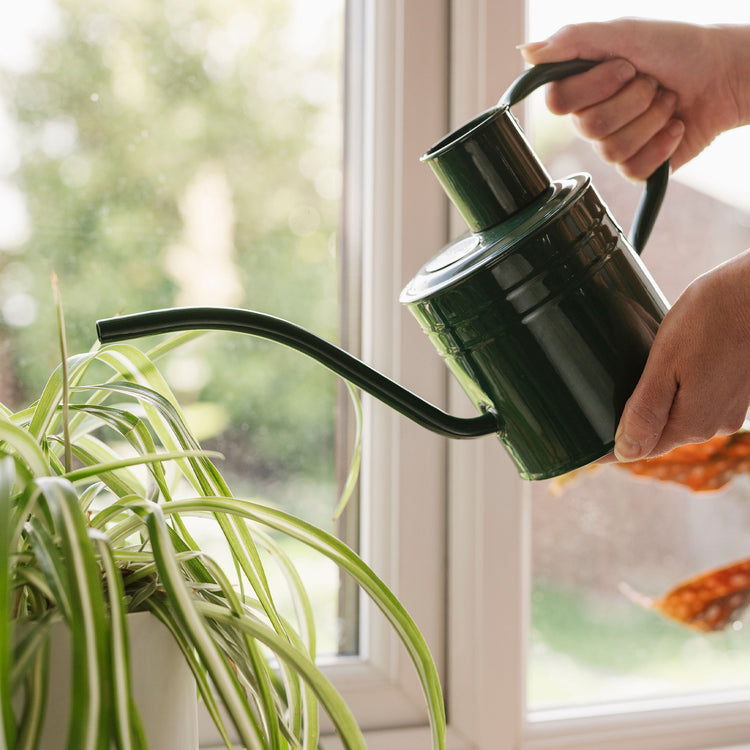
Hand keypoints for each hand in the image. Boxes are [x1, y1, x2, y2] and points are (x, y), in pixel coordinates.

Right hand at [519, 19, 749, 178]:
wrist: (726, 74)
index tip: (625, 66)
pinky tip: (675, 126)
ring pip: (612, 150)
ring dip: (650, 118)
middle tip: (652, 82)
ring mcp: (613, 145)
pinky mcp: (637, 167)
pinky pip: (632, 169)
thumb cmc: (678, 48)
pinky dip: (661, 144)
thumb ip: (572, 40)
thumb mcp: (623, 32)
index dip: (594, 86)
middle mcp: (592, 118)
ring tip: (667, 101)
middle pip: (589, 127)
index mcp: (583, 86)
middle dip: (632, 99)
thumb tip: (525, 53)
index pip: (558, 102)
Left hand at [613, 249, 749, 460]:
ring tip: (632, 385)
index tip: (586, 446)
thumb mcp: (664, 363)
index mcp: (692, 423)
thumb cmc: (709, 319)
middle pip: (660, 434)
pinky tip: (668, 372)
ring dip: (656, 406)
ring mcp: (728, 408)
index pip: (641, 449)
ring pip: (678, 417)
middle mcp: (714, 424)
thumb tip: (625, 452)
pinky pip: (696, 401)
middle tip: (601, 407)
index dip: (611, 447)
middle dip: (633, 424)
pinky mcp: (736, 391)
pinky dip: (677, 393)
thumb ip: (645, 411)